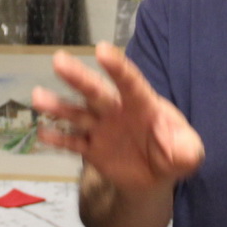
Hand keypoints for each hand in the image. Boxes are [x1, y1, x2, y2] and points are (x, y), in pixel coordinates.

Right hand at [31, 42, 203, 189]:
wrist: (155, 176)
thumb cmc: (174, 151)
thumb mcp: (189, 152)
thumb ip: (187, 149)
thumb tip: (183, 151)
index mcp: (142, 104)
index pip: (130, 83)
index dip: (118, 68)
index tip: (102, 50)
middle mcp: (117, 111)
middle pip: (96, 92)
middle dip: (78, 77)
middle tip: (59, 60)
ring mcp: (102, 129)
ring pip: (78, 115)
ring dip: (59, 106)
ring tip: (38, 97)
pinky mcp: (92, 149)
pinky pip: (73, 143)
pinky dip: (58, 139)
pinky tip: (41, 134)